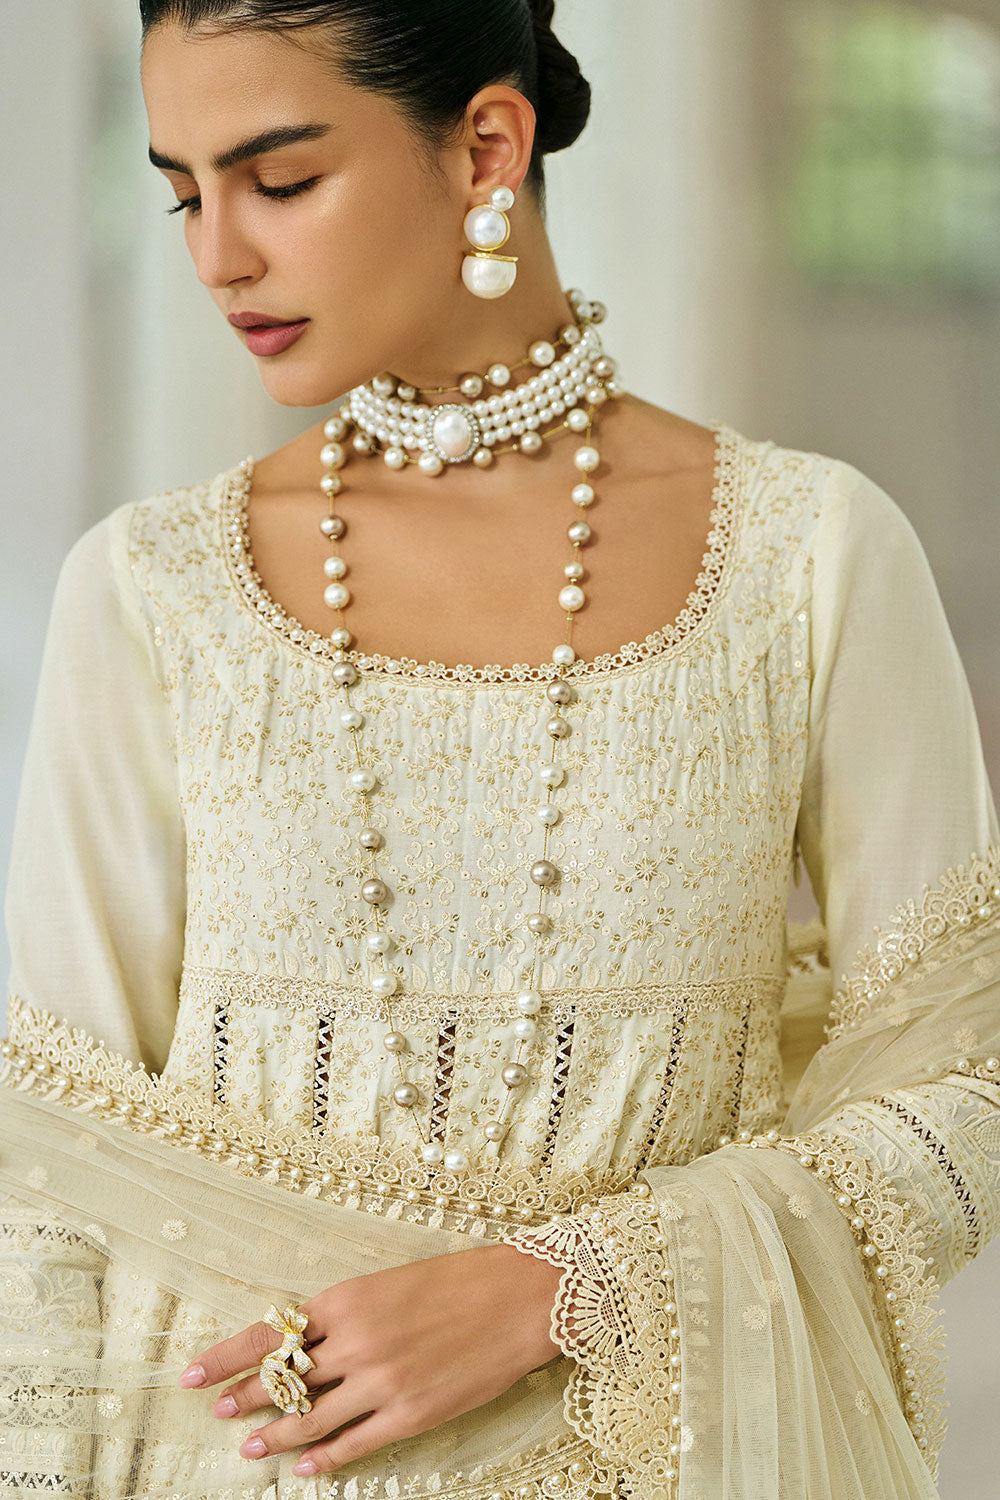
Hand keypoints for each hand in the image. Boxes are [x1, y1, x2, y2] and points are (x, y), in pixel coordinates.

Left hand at [177, 1241, 564, 1477]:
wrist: (518, 1298)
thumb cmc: (457, 1281)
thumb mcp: (389, 1284)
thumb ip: (345, 1315)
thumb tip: (303, 1343)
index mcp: (347, 1299)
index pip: (268, 1334)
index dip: (225, 1357)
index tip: (190, 1375)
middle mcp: (356, 1341)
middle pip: (282, 1380)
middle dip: (242, 1398)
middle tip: (215, 1411)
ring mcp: (382, 1382)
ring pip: (309, 1417)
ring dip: (274, 1435)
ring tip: (249, 1446)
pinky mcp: (410, 1414)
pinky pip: (353, 1443)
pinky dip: (324, 1457)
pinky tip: (304, 1466)